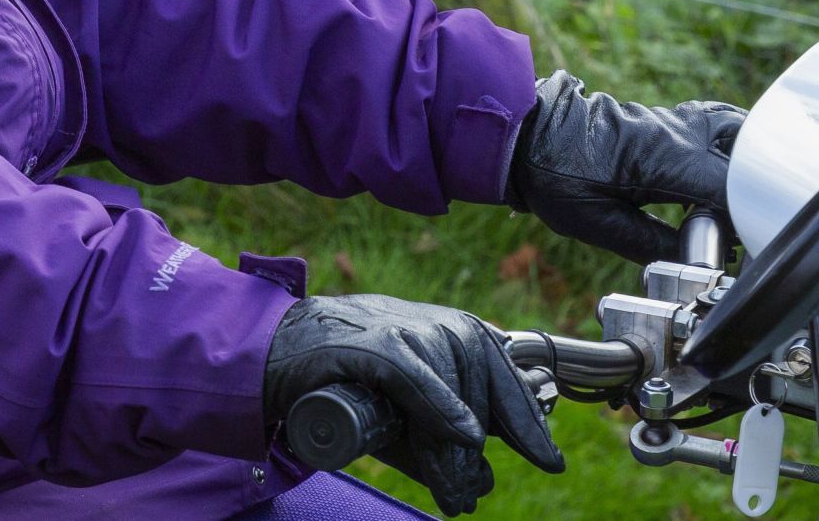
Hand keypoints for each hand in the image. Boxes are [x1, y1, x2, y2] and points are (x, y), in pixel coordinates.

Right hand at [263, 293, 564, 515]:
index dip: (525, 418)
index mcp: (445, 330)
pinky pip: (417, 377)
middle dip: (478, 451)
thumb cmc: (336, 380)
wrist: (270, 355)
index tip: (548, 459)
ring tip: (451, 491)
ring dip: (452, 452)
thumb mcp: (396, 410)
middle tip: (465, 494)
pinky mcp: (374, 345)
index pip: (502, 371)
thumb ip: (438, 438)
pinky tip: (463, 435)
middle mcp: (432, 323)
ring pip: (453, 392)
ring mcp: (403, 330)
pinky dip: (441, 405)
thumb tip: (482, 484)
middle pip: (482, 388)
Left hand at [506, 70, 742, 263]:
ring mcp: (672, 122)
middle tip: (748, 220)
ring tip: (748, 191)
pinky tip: (724, 167)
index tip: (746, 243)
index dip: (746, 218)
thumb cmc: (552, 175)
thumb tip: (691, 259)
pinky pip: (713, 123)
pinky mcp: (663, 120)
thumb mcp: (598, 224)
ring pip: (734, 128)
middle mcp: (676, 134)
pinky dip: (728, 142)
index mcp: (664, 159)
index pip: (729, 187)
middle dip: (755, 188)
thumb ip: (650, 244)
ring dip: (747, 157)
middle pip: (744, 153)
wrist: (524, 133)